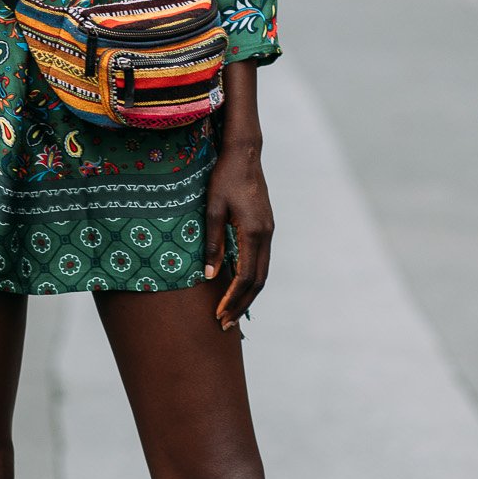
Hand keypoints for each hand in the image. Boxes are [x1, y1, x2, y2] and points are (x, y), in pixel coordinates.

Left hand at [203, 61, 272, 327]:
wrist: (244, 153)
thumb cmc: (223, 178)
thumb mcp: (211, 209)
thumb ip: (212, 243)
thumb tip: (209, 276)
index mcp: (254, 233)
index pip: (246, 278)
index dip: (233, 300)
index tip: (219, 316)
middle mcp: (266, 235)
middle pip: (258, 282)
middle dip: (242, 305)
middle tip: (225, 325)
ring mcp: (268, 231)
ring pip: (262, 273)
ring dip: (248, 295)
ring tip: (231, 312)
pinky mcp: (265, 227)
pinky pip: (261, 261)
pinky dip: (251, 279)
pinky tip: (237, 287)